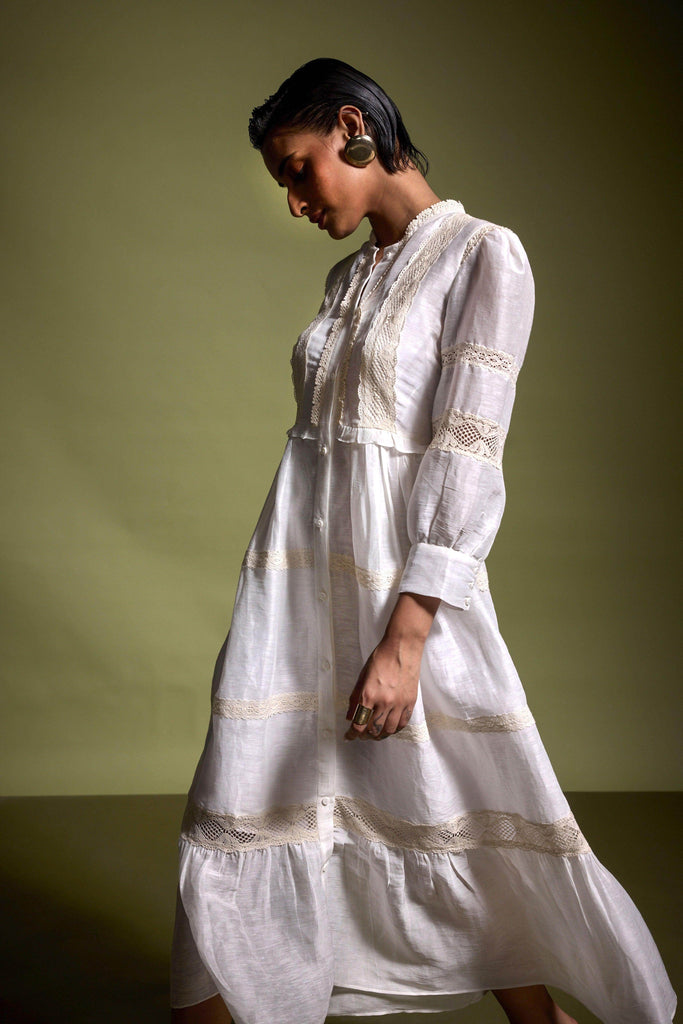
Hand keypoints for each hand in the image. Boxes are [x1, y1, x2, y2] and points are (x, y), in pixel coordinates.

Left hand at [344, 592, 439, 741]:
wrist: (402, 647)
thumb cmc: (381, 658)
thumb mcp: (362, 676)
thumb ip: (355, 698)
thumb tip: (349, 716)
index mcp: (369, 694)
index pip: (359, 723)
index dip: (352, 734)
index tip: (349, 736)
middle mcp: (384, 701)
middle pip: (373, 729)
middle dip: (365, 735)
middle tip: (362, 734)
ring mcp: (399, 703)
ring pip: (389, 730)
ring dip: (380, 735)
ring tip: (375, 733)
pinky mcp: (410, 702)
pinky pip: (402, 723)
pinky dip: (395, 729)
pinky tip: (390, 727)